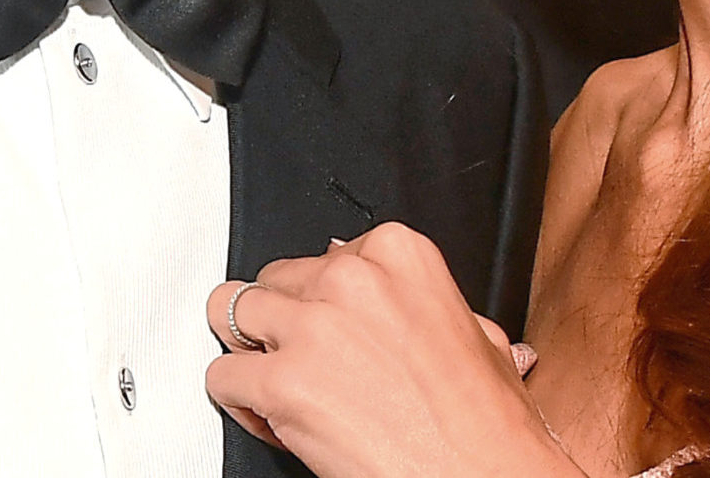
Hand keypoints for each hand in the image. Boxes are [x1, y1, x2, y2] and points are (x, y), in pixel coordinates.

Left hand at [205, 223, 582, 477]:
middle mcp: (351, 278)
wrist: (486, 477)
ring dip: (248, 350)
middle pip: (274, 282)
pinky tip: (269, 417)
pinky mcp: (283, 382)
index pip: (322, 255)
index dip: (321, 300)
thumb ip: (427, 306)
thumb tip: (404, 304)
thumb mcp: (476, 336)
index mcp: (398, 254)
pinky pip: (222, 376)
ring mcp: (312, 327)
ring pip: (230, 312)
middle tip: (304, 364)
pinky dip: (237, 400)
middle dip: (282, 324)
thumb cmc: (487, 425)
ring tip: (272, 382)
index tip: (331, 328)